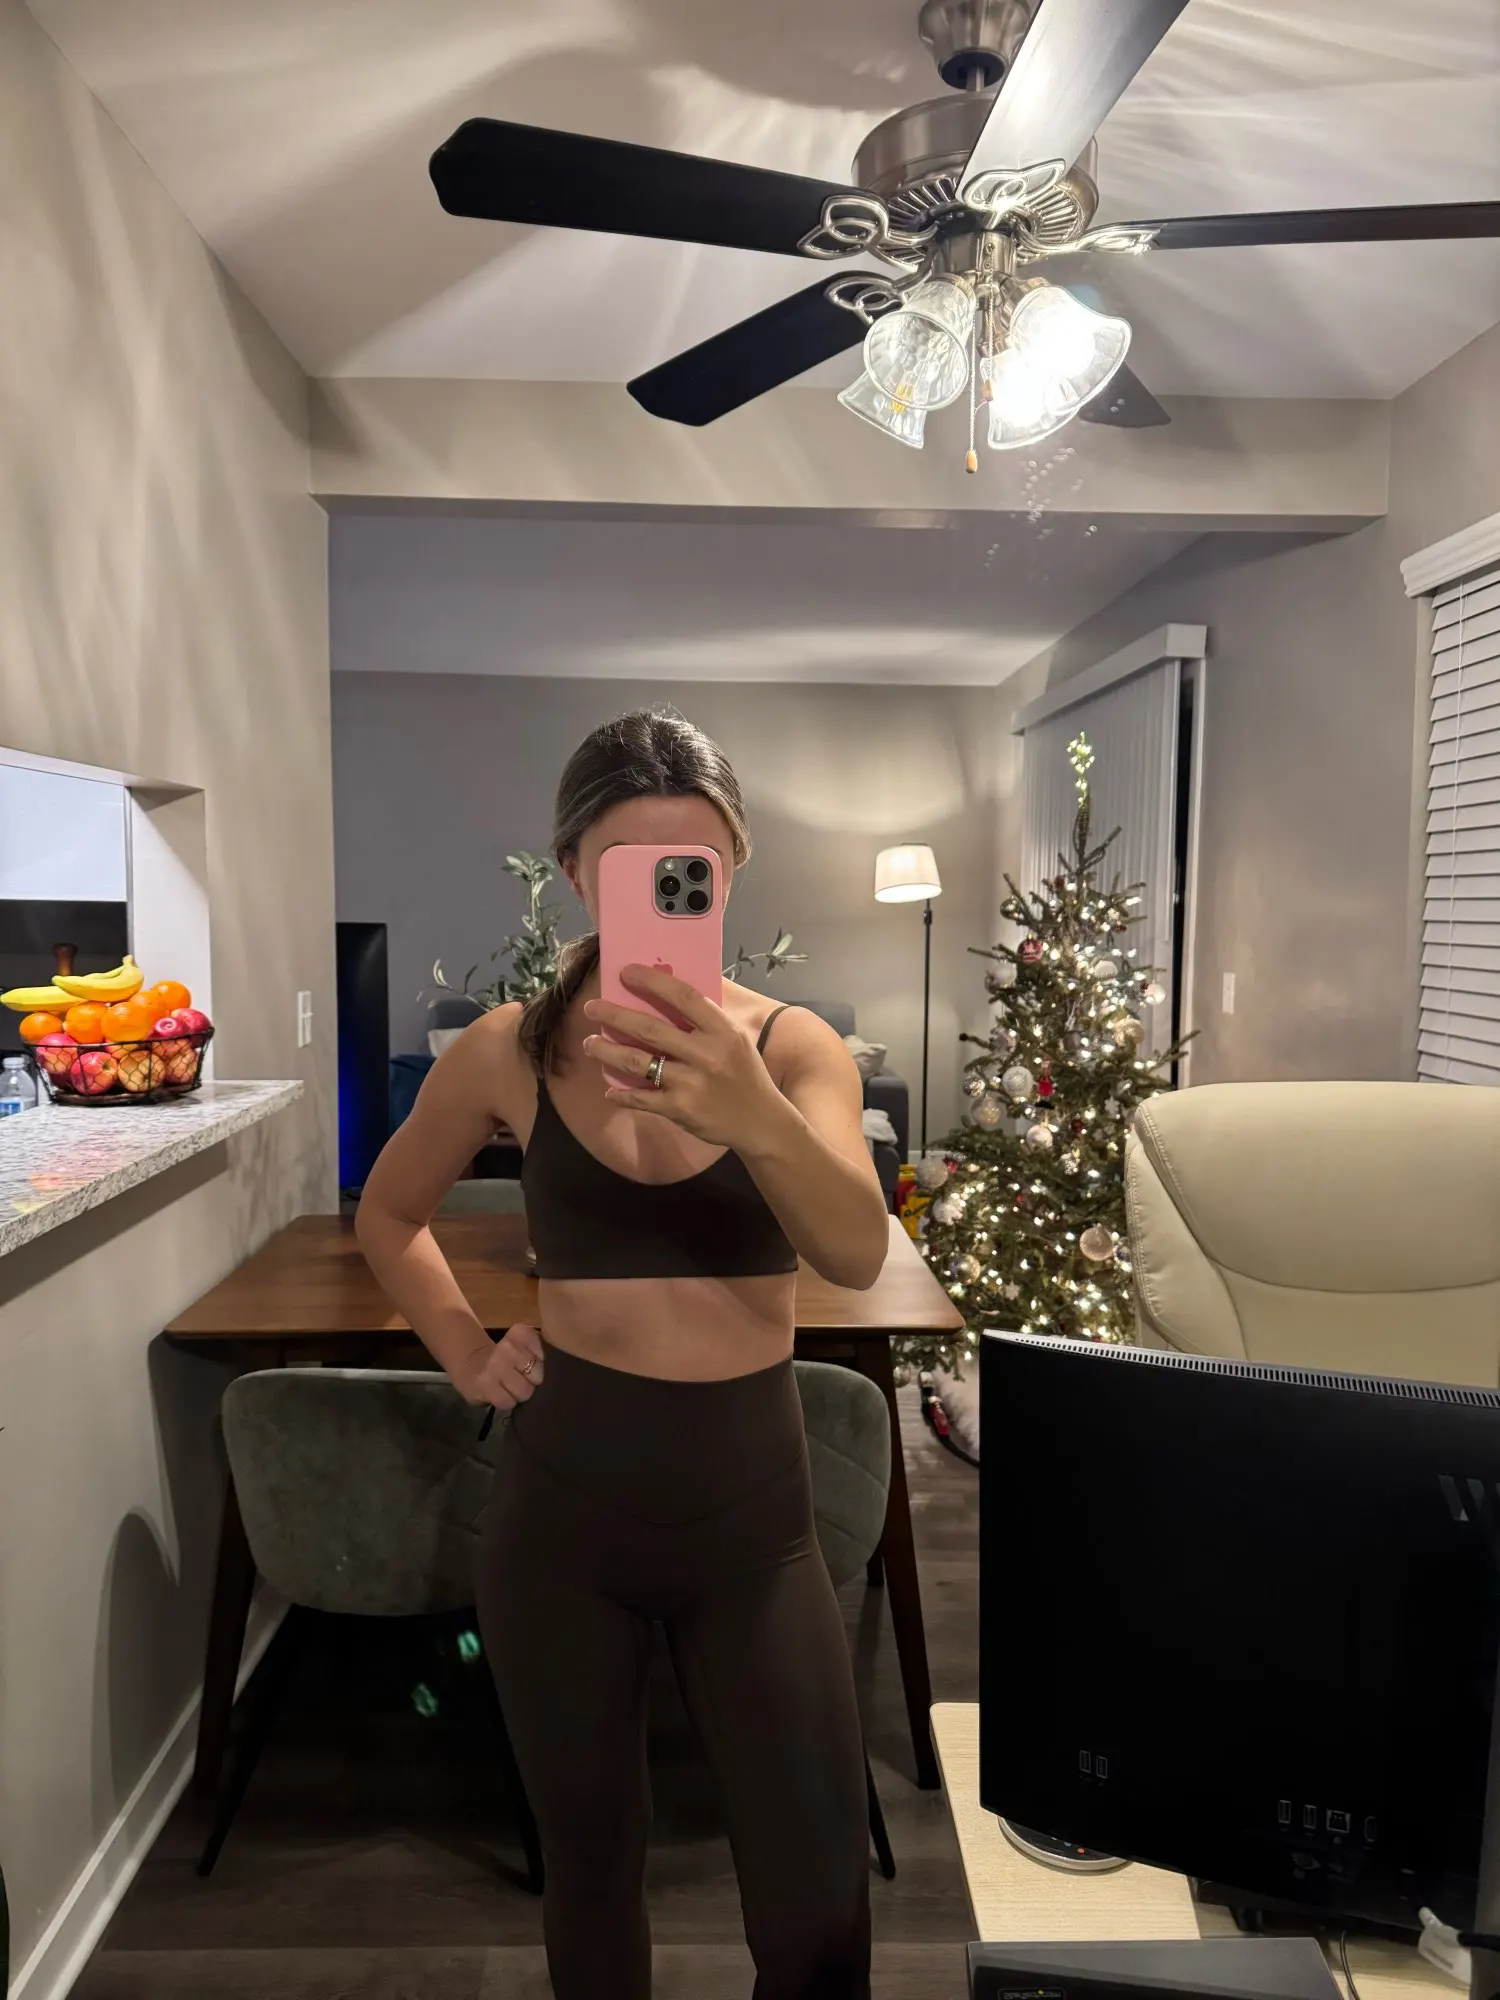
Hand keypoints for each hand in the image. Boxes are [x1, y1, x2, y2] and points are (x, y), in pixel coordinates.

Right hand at [457, 1322, 544, 1408]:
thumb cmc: (506, 1358)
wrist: (470, 1363)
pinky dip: (506, 1402)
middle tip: (521, 1379)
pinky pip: (508, 1402)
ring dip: (518, 1395)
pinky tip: (499, 1393)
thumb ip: (544, 1354)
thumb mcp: (525, 1346)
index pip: (548, 1358)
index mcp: (522, 1333)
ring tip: (510, 1387)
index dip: (542, 1368)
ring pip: (524, 1392)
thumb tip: (559, 1375)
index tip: (532, 1367)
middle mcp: (509, 1346)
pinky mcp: (485, 1384)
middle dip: (532, 1383)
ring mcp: (495, 1365)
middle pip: (538, 1378)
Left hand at [582, 967, 790, 1152]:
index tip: (625, 973)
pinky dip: (621, 1094)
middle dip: (614, 1016)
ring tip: (590, 1044)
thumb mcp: (736, 1039)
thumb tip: (668, 987)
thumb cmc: (745, 1073)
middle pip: (650, 1028)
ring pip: (638, 1062)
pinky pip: (641, 1098)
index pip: (684, 997)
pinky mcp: (679, 1109)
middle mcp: (706, 1054)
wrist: (761, 1122)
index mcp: (722, 1031)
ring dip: (607, 1051)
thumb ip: (706, 1019)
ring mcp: (691, 1083)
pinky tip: (609, 1089)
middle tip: (592, 1008)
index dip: (652, 982)